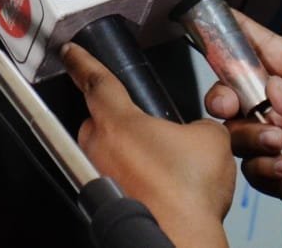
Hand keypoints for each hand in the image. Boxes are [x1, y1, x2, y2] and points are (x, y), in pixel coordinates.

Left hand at [63, 43, 232, 247]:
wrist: (180, 238)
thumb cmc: (187, 194)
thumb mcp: (210, 139)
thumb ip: (200, 124)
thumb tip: (199, 133)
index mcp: (117, 120)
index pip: (95, 79)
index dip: (83, 61)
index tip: (70, 52)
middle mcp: (99, 144)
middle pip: (100, 118)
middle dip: (121, 120)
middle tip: (150, 129)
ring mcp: (98, 173)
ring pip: (107, 150)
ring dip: (128, 151)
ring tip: (162, 164)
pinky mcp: (106, 197)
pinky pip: (115, 176)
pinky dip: (133, 177)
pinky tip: (159, 186)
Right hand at [205, 11, 281, 229]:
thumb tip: (273, 90)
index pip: (259, 45)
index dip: (233, 31)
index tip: (210, 19)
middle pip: (233, 91)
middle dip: (222, 94)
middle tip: (229, 102)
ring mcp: (280, 139)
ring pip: (236, 131)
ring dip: (249, 135)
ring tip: (279, 141)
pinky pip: (254, 169)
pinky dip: (265, 167)